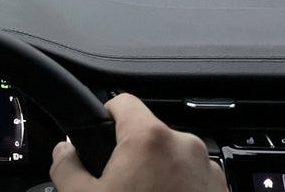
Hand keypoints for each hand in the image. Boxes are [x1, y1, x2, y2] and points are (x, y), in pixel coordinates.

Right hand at [50, 93, 227, 191]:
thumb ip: (67, 168)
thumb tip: (63, 152)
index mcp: (149, 139)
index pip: (122, 102)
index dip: (104, 115)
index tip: (97, 132)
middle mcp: (184, 146)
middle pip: (147, 135)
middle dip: (130, 156)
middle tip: (116, 186)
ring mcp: (208, 170)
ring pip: (171, 159)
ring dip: (156, 175)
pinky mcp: (221, 191)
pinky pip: (192, 180)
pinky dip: (177, 190)